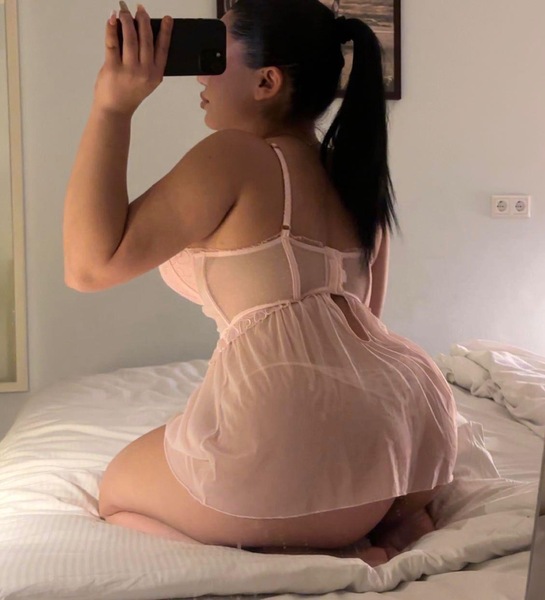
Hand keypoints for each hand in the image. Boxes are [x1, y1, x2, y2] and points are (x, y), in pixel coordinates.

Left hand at [93, 2, 172, 116]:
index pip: (162, 48)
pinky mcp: (113, 68)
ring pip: (130, 38)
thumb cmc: (129, 94)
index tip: (167, 18)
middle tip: (139, 9)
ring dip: (127, 21)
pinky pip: (112, 43)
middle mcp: (145, 72)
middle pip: (146, 40)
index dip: (165, 32)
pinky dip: (111, 28)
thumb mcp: (146, 81)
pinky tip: (112, 19)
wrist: (115, 110)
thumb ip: (147, 62)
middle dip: (143, 21)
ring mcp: (129, 70)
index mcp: (156, 74)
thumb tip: (140, 34)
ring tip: (124, 11)